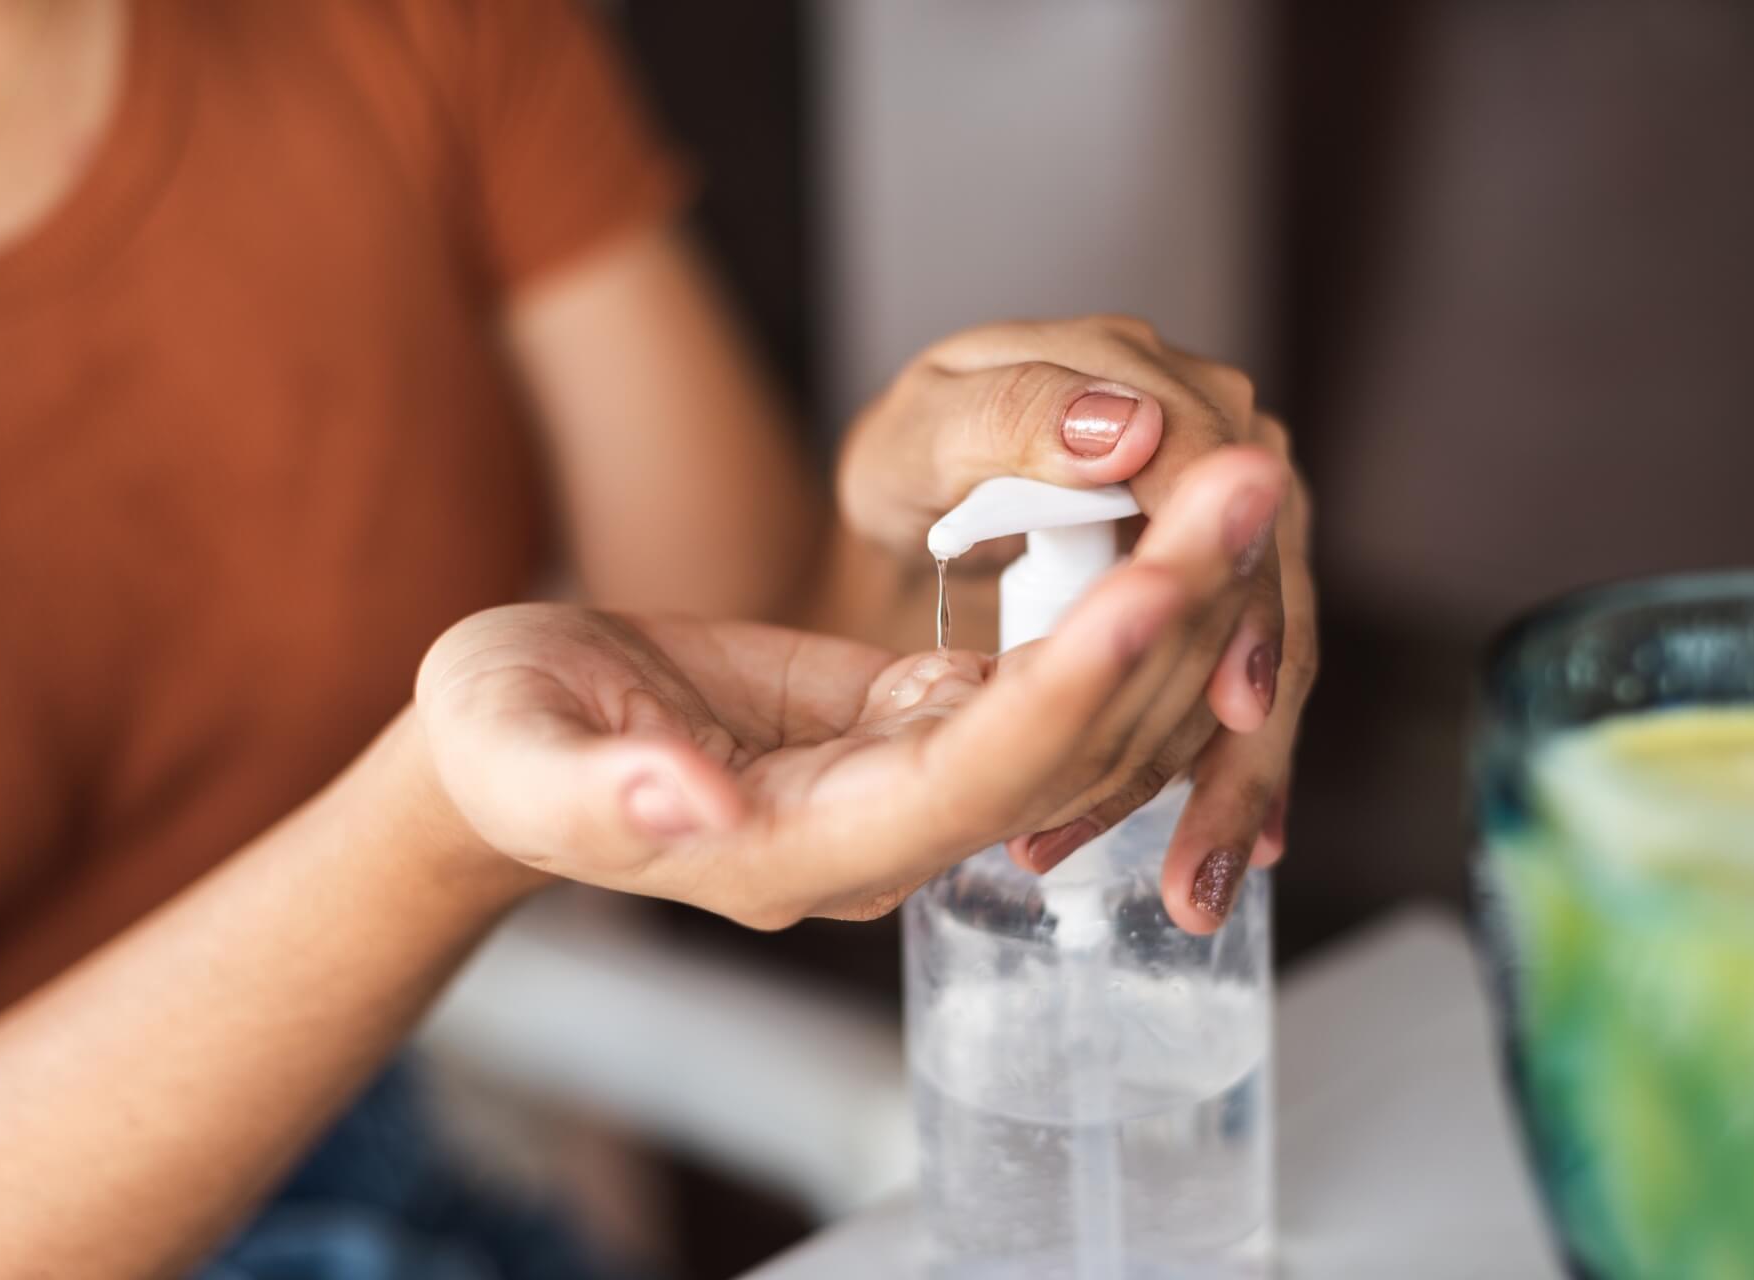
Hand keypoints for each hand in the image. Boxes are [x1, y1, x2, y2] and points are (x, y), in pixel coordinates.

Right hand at [416, 449, 1281, 930]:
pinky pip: (1049, 675)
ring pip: (1080, 708)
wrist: (523, 742)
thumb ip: (603, 796)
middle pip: (1063, 743)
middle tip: (1247, 486)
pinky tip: (1177, 513)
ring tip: (1241, 478)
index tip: (1148, 589)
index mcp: (798, 850)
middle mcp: (886, 833)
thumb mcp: (521, 758)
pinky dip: (1121, 599)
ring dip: (1168, 598)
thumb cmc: (505, 743)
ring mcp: (915, 782)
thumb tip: (691, 804)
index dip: (1061, 692)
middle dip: (1162, 620)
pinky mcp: (920, 722)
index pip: (968, 781)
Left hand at [839, 316, 1315, 895]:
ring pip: (1265, 660)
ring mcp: (1233, 523)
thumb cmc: (921, 455)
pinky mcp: (1227, 589)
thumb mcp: (929, 429)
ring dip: (1236, 782)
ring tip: (1194, 887)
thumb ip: (1014, 418)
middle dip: (1241, 739)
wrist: (932, 487)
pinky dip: (1225, 773)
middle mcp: (1224, 447)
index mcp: (1157, 385)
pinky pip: (1242, 686)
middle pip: (1266, 594)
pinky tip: (1221, 855)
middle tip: (1199, 858)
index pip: (1224, 488)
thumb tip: (1128, 427)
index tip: (1233, 705)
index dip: (1232, 598)